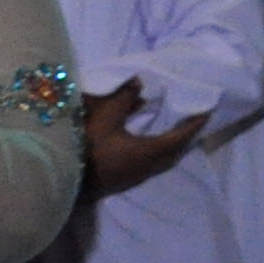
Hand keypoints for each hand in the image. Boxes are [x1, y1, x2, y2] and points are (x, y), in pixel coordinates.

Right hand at [81, 82, 199, 197]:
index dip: (195, 124)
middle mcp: (145, 168)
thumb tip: (139, 83)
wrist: (56, 180)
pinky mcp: (119, 180)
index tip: (207, 110)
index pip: (180, 137)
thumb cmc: (84, 149)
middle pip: (174, 151)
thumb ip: (123, 99)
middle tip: (193, 117)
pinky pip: (148, 163)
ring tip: (173, 127)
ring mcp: (132, 177)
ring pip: (161, 159)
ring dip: (170, 143)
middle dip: (185, 134)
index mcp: (148, 153)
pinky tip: (146, 141)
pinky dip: (156, 149)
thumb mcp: (104, 119)